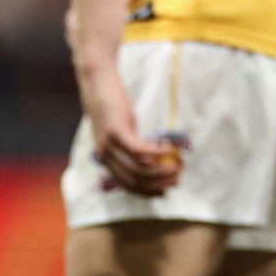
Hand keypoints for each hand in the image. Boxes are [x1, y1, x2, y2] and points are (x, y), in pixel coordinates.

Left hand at [77, 60, 181, 196]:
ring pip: (138, 168)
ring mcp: (109, 145)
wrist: (98, 84)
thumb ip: (131, 146)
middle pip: (134, 180)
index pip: (127, 185)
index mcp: (106, 160)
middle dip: (158, 183)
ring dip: (161, 170)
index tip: (166, 191)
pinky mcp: (116, 132)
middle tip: (177, 180)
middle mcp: (105, 157)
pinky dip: (156, 153)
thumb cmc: (113, 107)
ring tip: (177, 167)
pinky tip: (169, 150)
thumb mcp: (123, 131)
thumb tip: (152, 161)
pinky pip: (138, 150)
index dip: (148, 191)